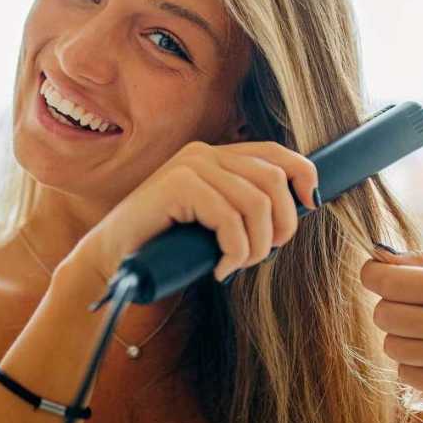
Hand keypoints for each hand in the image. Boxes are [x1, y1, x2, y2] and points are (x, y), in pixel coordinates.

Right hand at [69, 139, 319, 282]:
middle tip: (260, 256)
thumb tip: (301, 207)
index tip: (310, 206)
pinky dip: (234, 252)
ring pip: (256, 203)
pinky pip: (230, 219)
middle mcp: (203, 153)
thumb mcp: (213, 222)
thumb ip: (244, 207)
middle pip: (273, 180)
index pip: (275, 153)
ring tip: (235, 265)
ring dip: (254, 246)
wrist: (113, 261)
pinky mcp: (178, 185)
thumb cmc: (165, 247)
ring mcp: (189, 166)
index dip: (302, 176)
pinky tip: (220, 269)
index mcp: (214, 156)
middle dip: (280, 225)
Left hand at [361, 245, 422, 399]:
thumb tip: (375, 259)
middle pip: (383, 316)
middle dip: (388, 306)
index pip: (390, 283)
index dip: (372, 275)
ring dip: (400, 336)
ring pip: (390, 346)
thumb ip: (419, 259)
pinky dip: (412, 362)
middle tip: (411, 304)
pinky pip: (404, 373)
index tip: (374, 274)